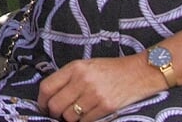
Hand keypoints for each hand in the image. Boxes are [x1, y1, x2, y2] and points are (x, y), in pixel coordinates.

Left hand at [37, 54, 164, 120]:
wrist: (139, 72)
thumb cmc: (112, 69)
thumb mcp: (88, 66)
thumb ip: (69, 78)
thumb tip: (52, 97)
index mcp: (76, 67)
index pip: (47, 87)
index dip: (42, 100)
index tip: (44, 106)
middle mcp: (83, 80)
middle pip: (56, 105)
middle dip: (54, 113)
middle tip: (59, 114)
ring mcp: (94, 94)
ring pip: (69, 116)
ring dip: (70, 119)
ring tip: (77, 113)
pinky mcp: (105, 106)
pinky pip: (85, 121)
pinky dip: (84, 121)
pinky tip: (88, 115)